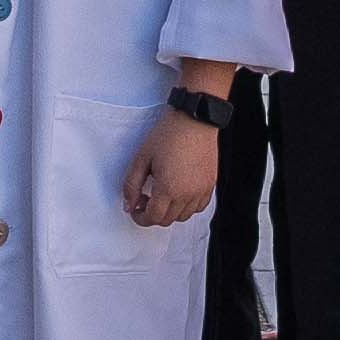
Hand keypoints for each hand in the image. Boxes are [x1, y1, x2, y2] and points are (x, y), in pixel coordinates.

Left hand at [124, 112, 219, 228]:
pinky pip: (199, 207)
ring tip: (163, 193)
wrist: (194, 120)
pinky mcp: (210, 184)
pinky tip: (179, 192)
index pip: (153, 218)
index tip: (135, 209)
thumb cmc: (168, 135)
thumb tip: (128, 205)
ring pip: (183, 216)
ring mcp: (201, 190)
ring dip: (170, 211)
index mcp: (168, 189)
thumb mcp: (141, 158)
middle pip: (167, 220)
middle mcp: (187, 194)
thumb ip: (131, 185)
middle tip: (145, 198)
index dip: (140, 217)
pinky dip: (187, 206)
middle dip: (153, 214)